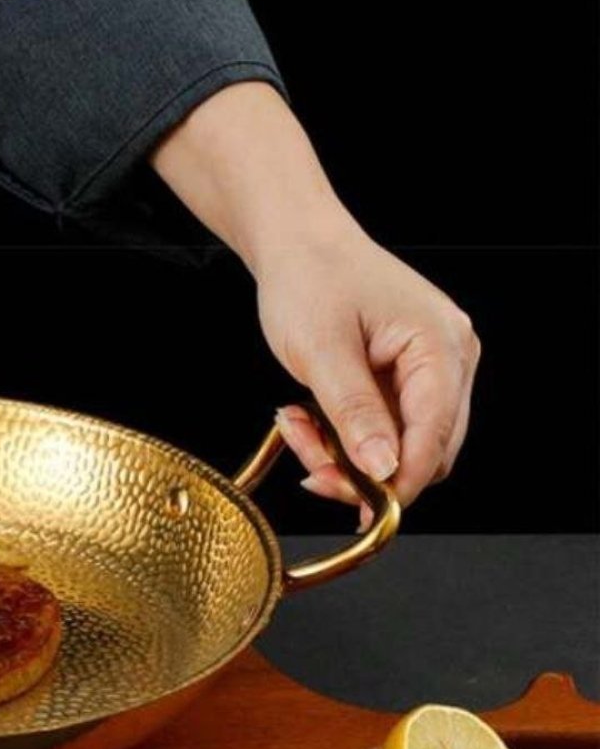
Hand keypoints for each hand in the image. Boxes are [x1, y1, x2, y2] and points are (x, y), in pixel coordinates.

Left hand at [257, 236, 479, 525]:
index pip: (435, 437)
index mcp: (441, 346)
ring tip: (297, 428)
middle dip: (366, 470)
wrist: (298, 241)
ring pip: (402, 442)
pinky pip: (386, 424)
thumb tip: (384, 471)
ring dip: (349, 453)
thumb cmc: (310, 277)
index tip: (361, 507)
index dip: (400, 482)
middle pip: (426, 449)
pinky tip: (309, 419)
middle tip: (310, 468)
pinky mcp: (407, 373)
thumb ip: (355, 413)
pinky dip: (347, 434)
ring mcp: (433, 366)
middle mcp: (451, 358)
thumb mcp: (322, 350)